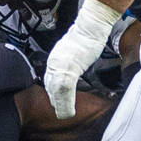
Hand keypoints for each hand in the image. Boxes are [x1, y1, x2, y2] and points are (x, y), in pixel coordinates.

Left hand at [44, 0, 119, 118]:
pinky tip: (68, 110)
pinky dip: (66, 103)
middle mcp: (54, 62)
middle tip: (57, 112)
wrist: (91, 26)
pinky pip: (65, 89)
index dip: (52, 93)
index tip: (54, 101)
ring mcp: (60, 65)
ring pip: (56, 91)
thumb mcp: (73, 52)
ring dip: (59, 105)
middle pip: (50, 87)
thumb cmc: (86, 37)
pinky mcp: (70, 67)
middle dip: (54, 101)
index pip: (49, 80)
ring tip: (63, 115)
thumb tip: (71, 70)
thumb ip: (69, 62)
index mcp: (54, 59)